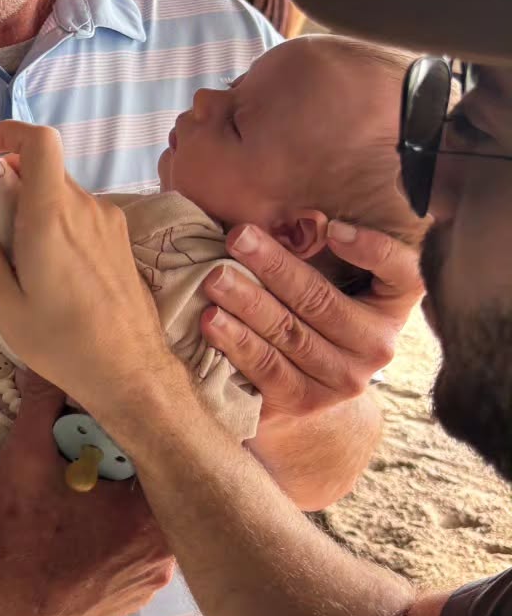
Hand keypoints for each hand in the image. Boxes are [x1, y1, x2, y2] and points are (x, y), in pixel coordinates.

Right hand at [0, 121, 176, 416]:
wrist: (130, 371)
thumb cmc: (62, 343)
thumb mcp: (3, 303)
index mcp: (52, 217)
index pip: (38, 141)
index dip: (6, 132)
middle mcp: (84, 208)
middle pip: (40, 168)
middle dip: (4, 181)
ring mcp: (107, 221)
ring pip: (57, 193)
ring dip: (28, 206)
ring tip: (12, 256)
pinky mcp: (118, 238)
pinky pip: (76, 213)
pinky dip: (51, 222)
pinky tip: (44, 267)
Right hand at [0, 372, 173, 615]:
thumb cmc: (14, 534)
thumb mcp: (24, 456)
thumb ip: (41, 402)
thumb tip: (45, 360)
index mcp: (148, 517)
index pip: (165, 460)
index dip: (141, 437)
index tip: (117, 425)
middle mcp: (162, 555)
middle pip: (160, 493)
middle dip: (132, 469)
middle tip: (98, 453)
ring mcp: (149, 583)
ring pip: (150, 526)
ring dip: (126, 507)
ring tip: (90, 493)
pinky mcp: (132, 601)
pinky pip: (138, 556)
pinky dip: (120, 539)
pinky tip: (86, 531)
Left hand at [200, 221, 422, 421]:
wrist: (303, 389)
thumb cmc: (313, 312)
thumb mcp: (332, 279)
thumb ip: (321, 250)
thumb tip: (287, 214)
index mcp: (391, 305)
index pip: (403, 275)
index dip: (374, 251)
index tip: (333, 229)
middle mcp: (376, 345)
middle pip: (322, 300)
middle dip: (274, 265)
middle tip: (238, 237)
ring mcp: (343, 379)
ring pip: (289, 333)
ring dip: (247, 302)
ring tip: (215, 278)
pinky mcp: (304, 401)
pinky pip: (267, 367)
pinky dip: (237, 341)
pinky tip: (211, 320)